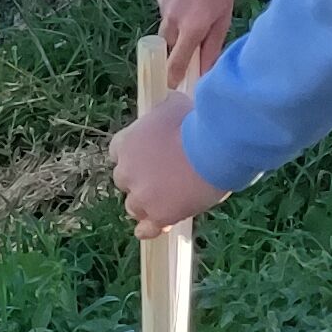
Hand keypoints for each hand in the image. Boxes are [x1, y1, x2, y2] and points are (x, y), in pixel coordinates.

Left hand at [110, 93, 227, 236]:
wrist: (213, 149)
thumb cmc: (196, 123)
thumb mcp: (175, 105)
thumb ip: (164, 110)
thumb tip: (169, 101)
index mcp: (127, 143)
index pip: (118, 152)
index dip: (134, 157)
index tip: (147, 158)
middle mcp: (127, 170)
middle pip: (124, 180)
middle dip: (139, 179)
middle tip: (160, 178)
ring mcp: (141, 195)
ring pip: (134, 205)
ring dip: (145, 203)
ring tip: (164, 201)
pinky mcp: (159, 215)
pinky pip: (147, 227)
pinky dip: (148, 229)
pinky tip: (150, 230)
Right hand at [153, 0, 260, 80]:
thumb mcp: (225, 15)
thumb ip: (213, 44)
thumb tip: (206, 69)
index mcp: (193, 27)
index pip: (177, 61)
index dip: (173, 75)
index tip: (170, 85)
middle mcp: (173, 17)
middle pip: (168, 42)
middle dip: (176, 45)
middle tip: (192, 34)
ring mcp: (162, 0)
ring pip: (167, 19)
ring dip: (178, 17)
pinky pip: (164, 1)